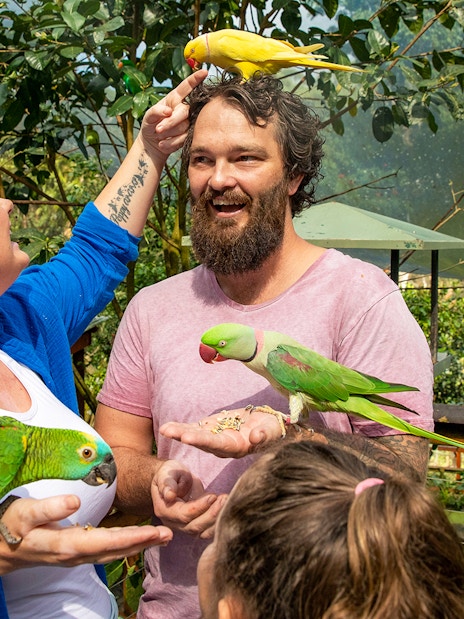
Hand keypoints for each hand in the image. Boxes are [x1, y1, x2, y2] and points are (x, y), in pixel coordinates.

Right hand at [0, 494, 171, 573]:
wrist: (2, 547)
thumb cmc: (13, 525)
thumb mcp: (26, 513)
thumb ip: (50, 507)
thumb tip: (76, 502)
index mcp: (66, 545)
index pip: (107, 542)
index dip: (133, 537)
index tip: (155, 531)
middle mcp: (75, 554)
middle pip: (115, 550)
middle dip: (143, 543)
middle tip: (169, 534)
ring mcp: (76, 556)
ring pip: (113, 552)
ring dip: (138, 544)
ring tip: (161, 536)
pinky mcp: (76, 552)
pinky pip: (106, 550)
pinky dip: (125, 544)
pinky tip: (137, 538)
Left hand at [140, 69, 207, 156]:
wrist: (152, 143)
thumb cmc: (150, 124)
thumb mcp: (148, 116)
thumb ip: (156, 111)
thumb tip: (168, 111)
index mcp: (175, 98)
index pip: (186, 87)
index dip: (195, 79)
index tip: (204, 72)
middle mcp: (184, 108)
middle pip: (184, 111)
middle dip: (171, 122)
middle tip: (158, 129)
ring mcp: (188, 122)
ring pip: (184, 127)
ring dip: (169, 133)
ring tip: (159, 135)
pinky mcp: (189, 136)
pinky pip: (183, 139)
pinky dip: (170, 143)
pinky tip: (163, 143)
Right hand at [152, 459, 225, 539]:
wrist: (174, 479)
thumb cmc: (169, 474)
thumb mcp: (166, 473)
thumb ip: (167, 483)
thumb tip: (169, 495)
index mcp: (165, 510)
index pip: (183, 515)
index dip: (199, 507)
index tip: (213, 496)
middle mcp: (174, 523)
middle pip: (195, 527)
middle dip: (212, 514)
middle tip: (224, 499)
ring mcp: (186, 526)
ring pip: (203, 532)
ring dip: (217, 519)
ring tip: (227, 501)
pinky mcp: (197, 524)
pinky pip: (209, 530)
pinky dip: (219, 521)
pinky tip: (227, 507)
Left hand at [160, 406, 284, 458]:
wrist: (269, 426)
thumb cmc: (273, 430)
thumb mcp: (272, 432)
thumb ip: (264, 435)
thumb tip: (255, 437)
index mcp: (237, 447)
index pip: (217, 444)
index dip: (202, 440)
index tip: (187, 437)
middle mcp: (223, 446)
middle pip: (202, 441)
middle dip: (185, 436)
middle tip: (168, 432)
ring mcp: (216, 438)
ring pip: (196, 435)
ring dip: (180, 432)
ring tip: (164, 429)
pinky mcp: (213, 429)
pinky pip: (196, 428)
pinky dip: (182, 427)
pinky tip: (167, 426)